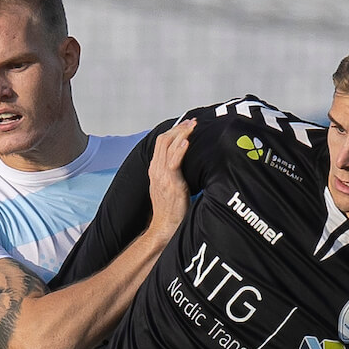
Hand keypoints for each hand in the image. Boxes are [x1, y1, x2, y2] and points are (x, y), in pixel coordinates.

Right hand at [146, 118, 195, 241]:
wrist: (164, 226)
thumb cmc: (170, 209)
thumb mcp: (169, 186)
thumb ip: (173, 174)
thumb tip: (186, 165)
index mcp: (155, 169)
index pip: (162, 142)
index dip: (174, 130)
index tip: (188, 125)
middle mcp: (156, 169)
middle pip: (164, 139)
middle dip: (179, 127)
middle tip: (193, 122)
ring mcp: (162, 176)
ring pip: (168, 146)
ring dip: (182, 133)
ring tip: (193, 126)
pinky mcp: (170, 183)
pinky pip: (173, 162)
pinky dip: (179, 150)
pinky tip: (187, 142)